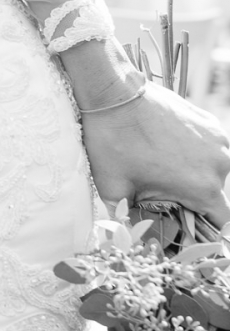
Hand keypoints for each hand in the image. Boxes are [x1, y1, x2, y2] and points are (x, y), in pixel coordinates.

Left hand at [81, 81, 229, 224]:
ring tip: (160, 164)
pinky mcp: (210, 122)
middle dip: (191, 198)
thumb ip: (127, 218)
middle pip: (214, 195)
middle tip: (161, 191)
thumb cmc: (112, 142)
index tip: (185, 226)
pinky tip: (166, 145)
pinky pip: (209, 147)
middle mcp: (220, 164)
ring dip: (193, 173)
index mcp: (203, 188)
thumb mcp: (114, 189)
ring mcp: (218, 140)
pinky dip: (194, 152)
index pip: (220, 223)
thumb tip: (126, 237)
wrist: (111, 93)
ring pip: (212, 170)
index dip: (204, 230)